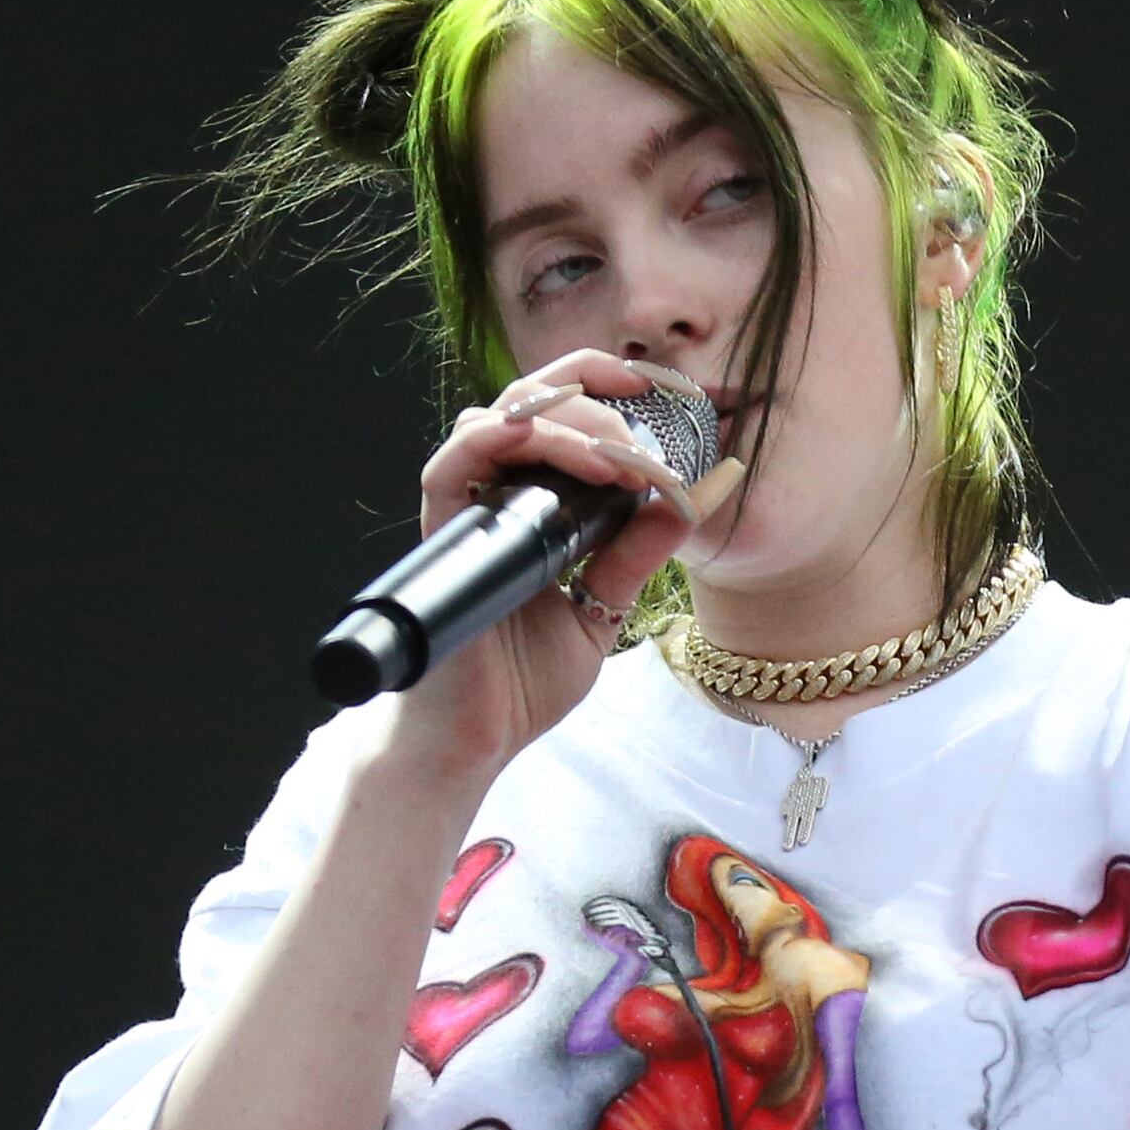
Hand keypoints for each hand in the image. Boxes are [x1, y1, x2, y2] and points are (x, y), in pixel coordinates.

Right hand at [373, 353, 748, 778]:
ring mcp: (467, 510)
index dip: (607, 389)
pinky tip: (546, 444)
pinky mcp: (441, 532)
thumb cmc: (522, 681)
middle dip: (595, 396)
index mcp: (534, 504)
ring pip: (501, 420)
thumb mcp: (602, 609)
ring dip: (565, 422)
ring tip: (618, 455)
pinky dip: (497, 439)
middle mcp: (497, 495)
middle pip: (534, 401)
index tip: (667, 394)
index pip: (563, 416)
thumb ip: (636, 555)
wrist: (476, 739)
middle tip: (644, 429)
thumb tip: (688, 499)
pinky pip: (455, 462)